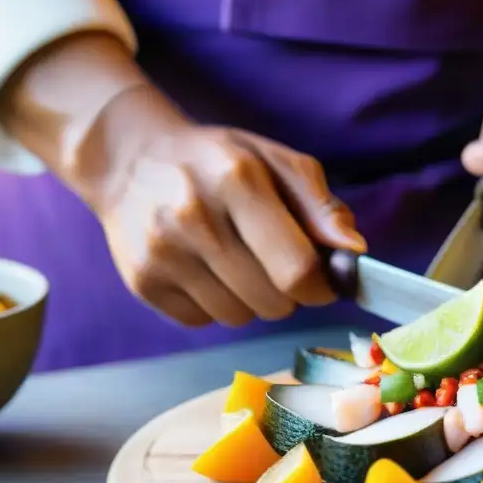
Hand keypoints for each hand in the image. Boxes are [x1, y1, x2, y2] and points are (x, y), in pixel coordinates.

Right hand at [97, 105, 365, 327]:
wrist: (128, 161)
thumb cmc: (218, 162)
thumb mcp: (275, 162)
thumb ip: (321, 206)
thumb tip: (354, 252)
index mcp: (237, 179)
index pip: (297, 269)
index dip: (320, 287)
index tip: (321, 282)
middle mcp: (194, 217)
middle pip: (272, 302)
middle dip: (287, 293)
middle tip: (275, 265)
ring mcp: (163, 253)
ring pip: (239, 317)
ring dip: (250, 300)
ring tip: (235, 262)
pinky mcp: (142, 282)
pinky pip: (203, 321)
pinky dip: (214, 305)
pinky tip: (204, 270)